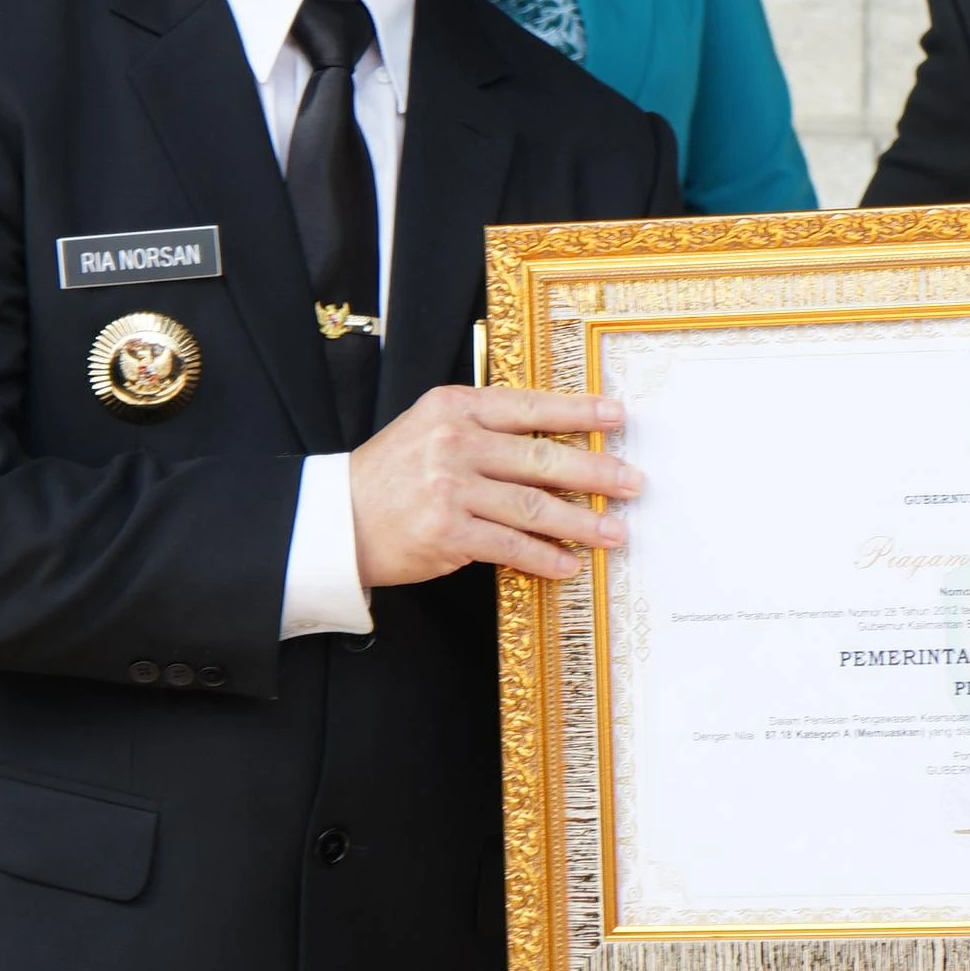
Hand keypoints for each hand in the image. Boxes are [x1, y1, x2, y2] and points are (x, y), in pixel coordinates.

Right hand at [348, 385, 639, 588]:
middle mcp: (453, 443)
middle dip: (595, 472)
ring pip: (533, 506)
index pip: (529, 407)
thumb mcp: (430, 429)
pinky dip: (545, 557)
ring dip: (582, 522)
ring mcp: (450, 489)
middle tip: (632, 483)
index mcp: (454, 407)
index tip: (617, 417)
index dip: (579, 412)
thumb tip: (553, 443)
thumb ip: (483, 427)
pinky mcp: (447, 533)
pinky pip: (511, 546)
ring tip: (615, 532)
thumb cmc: (391, 474)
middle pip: (541, 458)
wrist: (337, 519)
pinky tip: (569, 563)